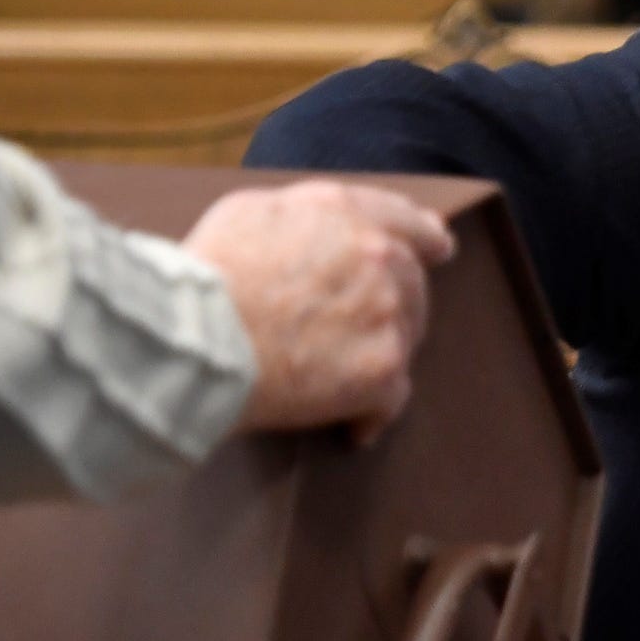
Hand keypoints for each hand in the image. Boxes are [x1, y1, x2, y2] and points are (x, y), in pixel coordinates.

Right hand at [183, 180, 455, 444]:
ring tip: (339, 380)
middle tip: (364, 335)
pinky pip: (393, 397)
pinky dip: (373, 414)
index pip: (404, 221)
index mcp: (345, 212)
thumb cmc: (206, 278)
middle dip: (395, 308)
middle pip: (411, 283)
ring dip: (379, 357)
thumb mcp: (249, 212)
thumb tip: (322, 231)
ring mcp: (386, 313)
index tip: (440, 248)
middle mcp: (378, 255)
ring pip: (406, 337)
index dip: (425, 237)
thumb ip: (302, 214)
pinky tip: (354, 428)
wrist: (198, 338)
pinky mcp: (382, 369)